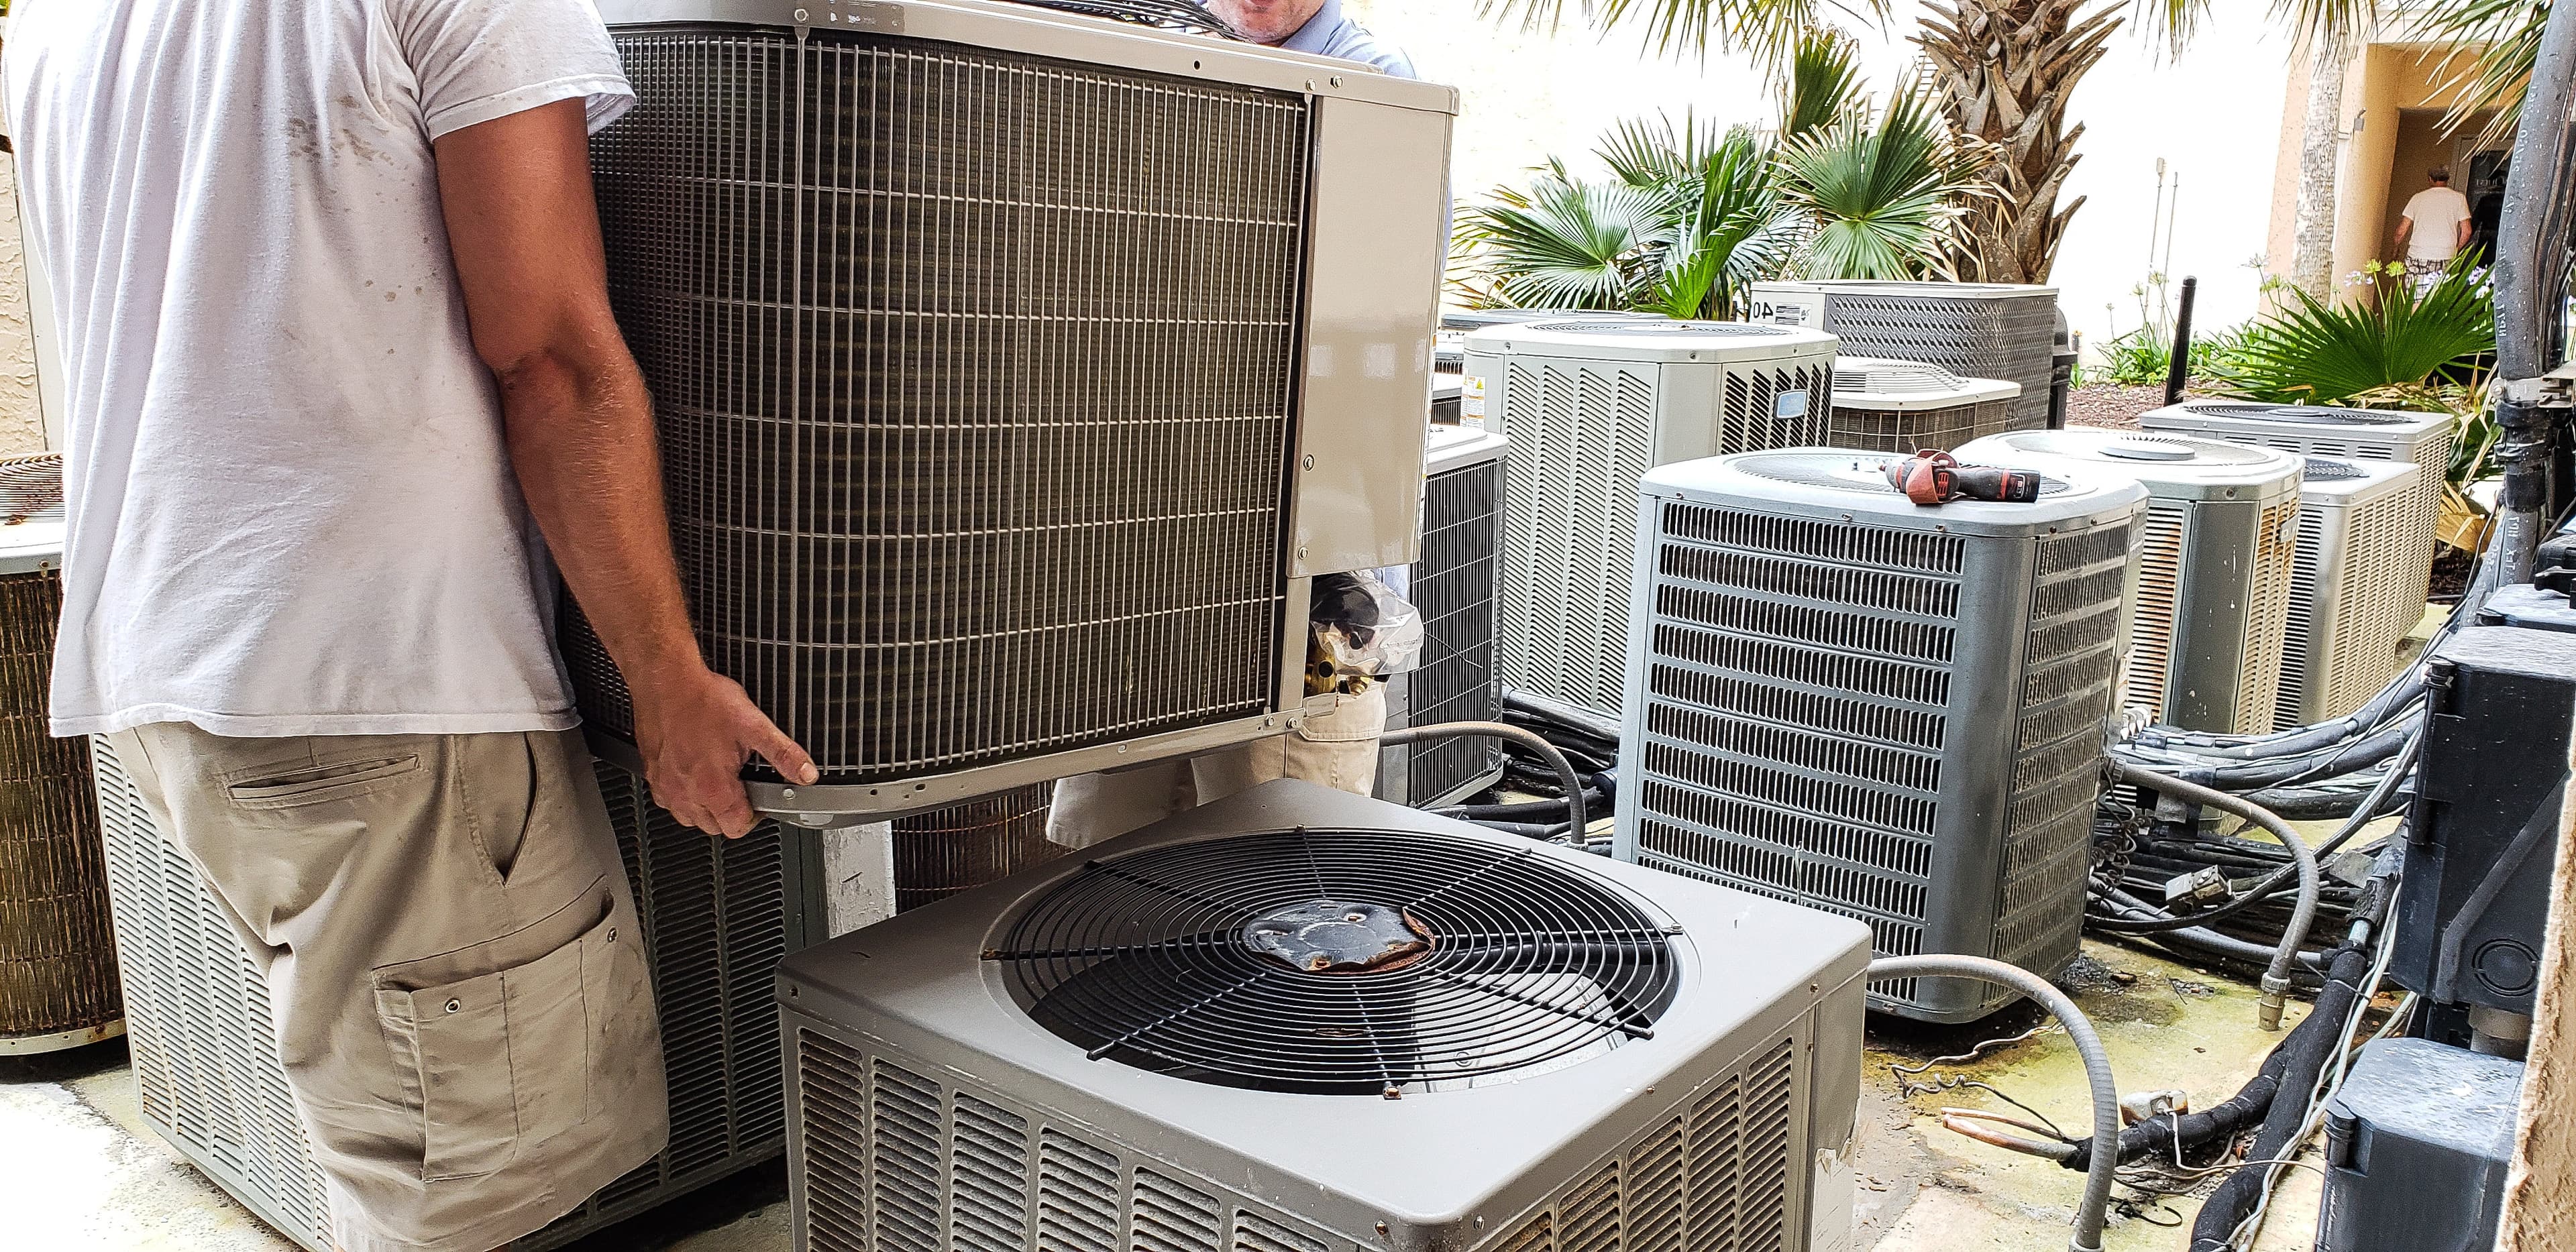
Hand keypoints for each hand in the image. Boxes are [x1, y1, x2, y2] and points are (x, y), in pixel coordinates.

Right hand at [630, 664, 818, 837]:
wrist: (666, 679)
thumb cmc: (703, 699)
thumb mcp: (754, 725)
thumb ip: (783, 754)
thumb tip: (806, 774)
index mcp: (713, 787)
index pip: (737, 827)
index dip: (756, 816)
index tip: (760, 798)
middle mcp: (685, 793)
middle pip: (714, 827)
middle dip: (732, 813)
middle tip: (742, 785)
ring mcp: (665, 786)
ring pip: (690, 818)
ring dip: (707, 808)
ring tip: (720, 780)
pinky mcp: (652, 775)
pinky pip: (669, 801)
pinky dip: (684, 795)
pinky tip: (695, 772)